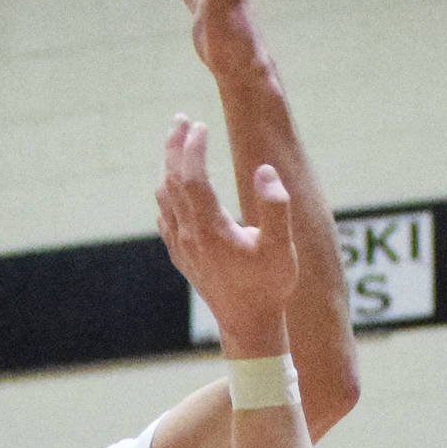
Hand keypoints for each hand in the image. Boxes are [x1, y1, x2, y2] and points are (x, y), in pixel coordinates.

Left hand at [155, 116, 296, 357]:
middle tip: (180, 120)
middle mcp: (190, 236)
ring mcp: (182, 247)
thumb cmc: (269, 288)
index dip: (193, 148)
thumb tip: (265, 170)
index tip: (201, 125)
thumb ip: (276, 207)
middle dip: (174, 147)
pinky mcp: (183, 257)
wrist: (249, 327)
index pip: (192, 177)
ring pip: (164, 198)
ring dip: (168, 167)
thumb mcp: (282, 249)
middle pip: (171, 181)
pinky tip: (174, 188)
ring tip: (177, 145)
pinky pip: (165, 218)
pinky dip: (167, 194)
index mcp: (211, 230)